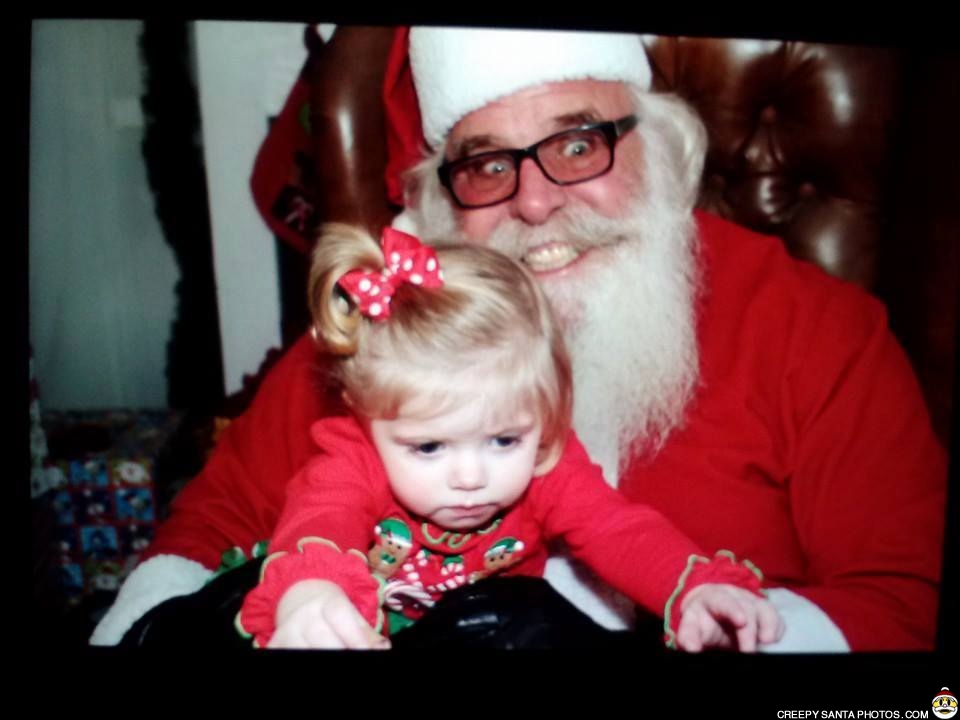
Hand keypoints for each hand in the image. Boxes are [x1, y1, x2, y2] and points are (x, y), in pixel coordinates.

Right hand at [268, 579, 389, 649]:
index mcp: (327, 603)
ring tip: (333, 650)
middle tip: (351, 655)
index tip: (367, 653)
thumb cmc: (333, 611)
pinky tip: (311, 650)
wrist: (300, 597)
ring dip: (321, 655)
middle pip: (325, 641)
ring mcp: (288, 630)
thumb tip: (383, 648)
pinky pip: (285, 654)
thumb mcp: (352, 615)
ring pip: (306, 652)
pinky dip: (300, 655)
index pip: (340, 616)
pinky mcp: (276, 643)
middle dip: (341, 652)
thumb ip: (367, 633)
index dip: (355, 638)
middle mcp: (304, 615)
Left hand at [675, 583, 783, 652]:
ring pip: (765, 608)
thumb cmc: (702, 620)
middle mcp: (736, 596)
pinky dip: (777, 628)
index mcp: (714, 597)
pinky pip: (775, 616)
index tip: (741, 622)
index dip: (733, 610)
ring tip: (767, 643)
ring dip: (769, 626)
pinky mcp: (764, 611)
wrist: (711, 610)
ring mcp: (752, 602)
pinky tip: (772, 641)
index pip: (724, 600)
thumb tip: (691, 649)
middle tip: (748, 651)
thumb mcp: (691, 625)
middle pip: (747, 608)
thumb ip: (689, 636)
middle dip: (750, 631)